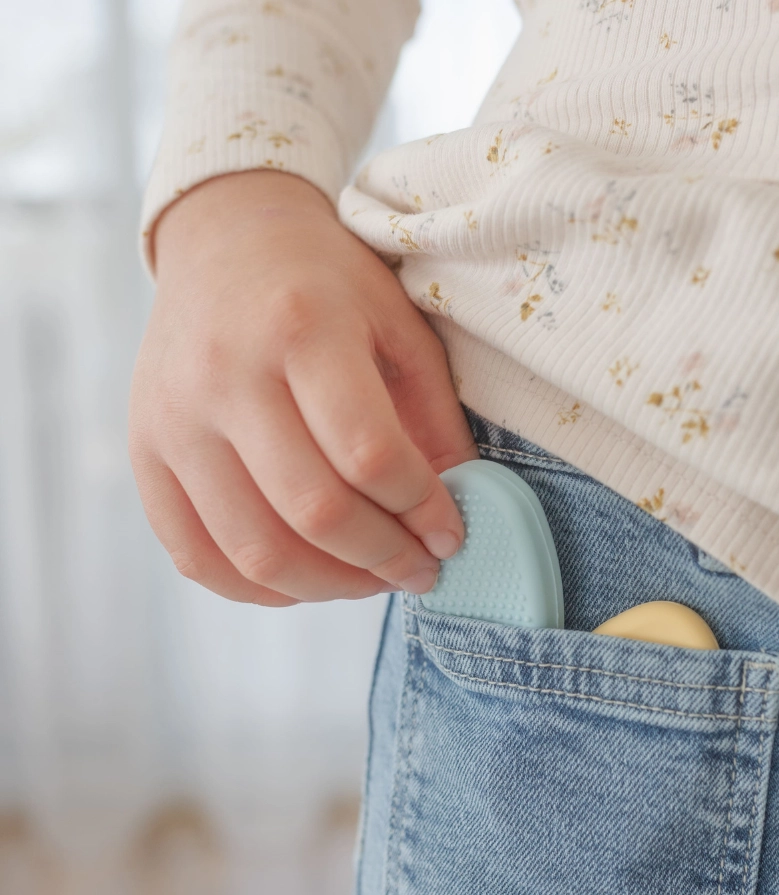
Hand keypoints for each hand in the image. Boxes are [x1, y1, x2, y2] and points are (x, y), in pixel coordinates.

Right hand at [129, 170, 476, 605]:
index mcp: (302, 328)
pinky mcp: (145, 452)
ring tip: (372, 579)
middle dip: (383, 559)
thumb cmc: (326, 282)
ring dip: (329, 587)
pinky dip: (257, 588)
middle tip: (419, 570)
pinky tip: (306, 580)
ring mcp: (174, 420)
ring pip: (254, 550)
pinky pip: (195, 555)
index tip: (451, 535)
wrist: (225, 240)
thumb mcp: (397, 324)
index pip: (369, 454)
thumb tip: (448, 514)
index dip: (422, 511)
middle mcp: (225, 375)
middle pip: (313, 511)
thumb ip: (430, 416)